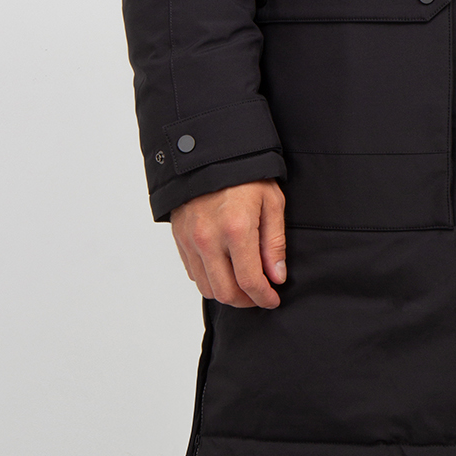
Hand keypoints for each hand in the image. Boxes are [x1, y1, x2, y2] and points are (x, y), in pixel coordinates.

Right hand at [171, 180, 286, 308]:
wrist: (211, 153)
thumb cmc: (246, 175)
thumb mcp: (272, 202)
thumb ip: (274, 243)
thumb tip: (276, 277)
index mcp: (236, 228)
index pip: (249, 281)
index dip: (263, 297)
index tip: (273, 299)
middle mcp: (209, 238)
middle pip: (225, 292)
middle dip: (246, 302)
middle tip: (260, 296)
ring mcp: (190, 240)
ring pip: (207, 288)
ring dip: (227, 293)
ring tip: (244, 284)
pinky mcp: (179, 238)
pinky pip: (194, 273)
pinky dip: (211, 280)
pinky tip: (226, 270)